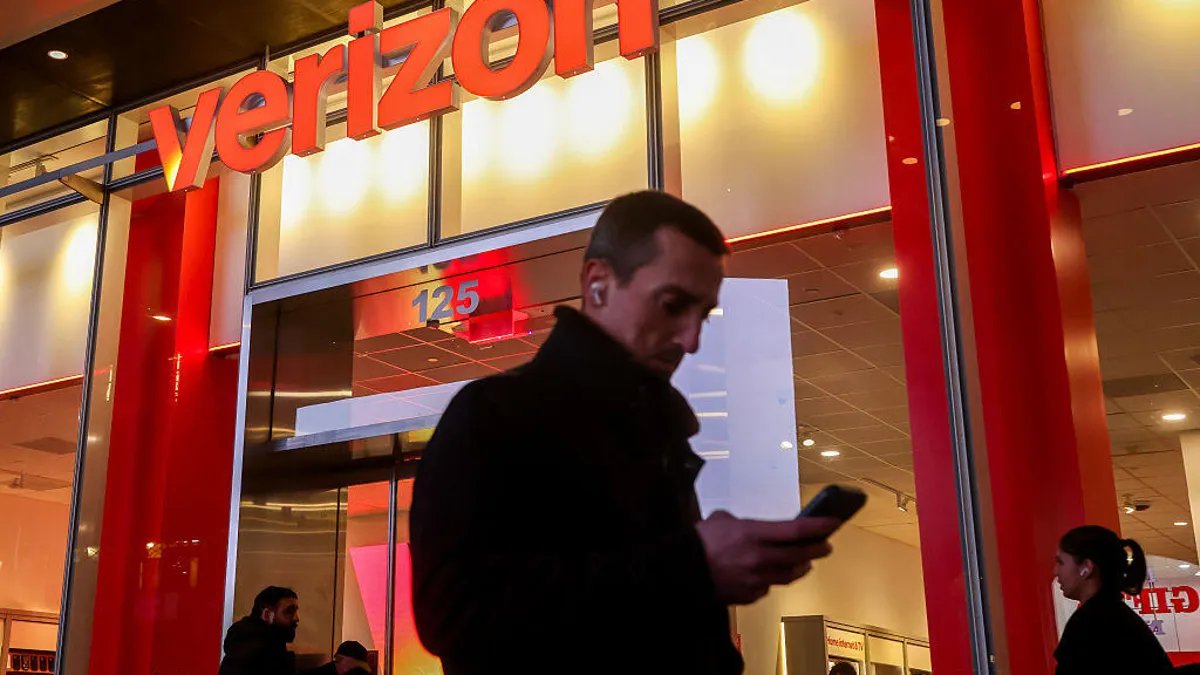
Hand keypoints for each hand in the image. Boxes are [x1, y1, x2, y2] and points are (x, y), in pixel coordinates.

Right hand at [695, 510, 837, 604]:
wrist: (681, 571)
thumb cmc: (698, 543)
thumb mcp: (721, 520)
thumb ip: (740, 523)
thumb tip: (747, 527)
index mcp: (753, 534)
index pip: (796, 531)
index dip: (818, 527)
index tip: (832, 523)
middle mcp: (760, 558)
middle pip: (800, 555)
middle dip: (817, 549)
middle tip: (826, 545)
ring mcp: (756, 579)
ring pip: (789, 575)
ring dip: (800, 566)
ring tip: (805, 561)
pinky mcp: (750, 595)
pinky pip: (768, 587)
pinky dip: (772, 580)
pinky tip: (770, 574)